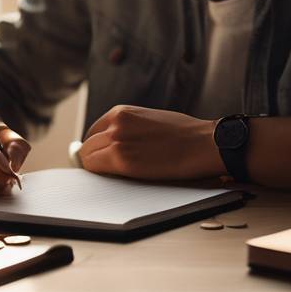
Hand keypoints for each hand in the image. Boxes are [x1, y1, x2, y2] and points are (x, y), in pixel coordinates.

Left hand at [77, 104, 221, 180]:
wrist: (203, 143)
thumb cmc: (184, 134)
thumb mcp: (148, 120)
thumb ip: (128, 128)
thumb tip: (114, 142)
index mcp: (121, 112)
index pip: (93, 132)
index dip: (96, 147)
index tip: (100, 157)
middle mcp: (115, 124)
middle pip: (87, 145)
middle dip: (94, 158)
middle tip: (105, 171)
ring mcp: (116, 141)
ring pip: (88, 158)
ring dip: (97, 168)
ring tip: (114, 176)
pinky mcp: (122, 161)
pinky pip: (96, 170)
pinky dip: (101, 176)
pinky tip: (116, 179)